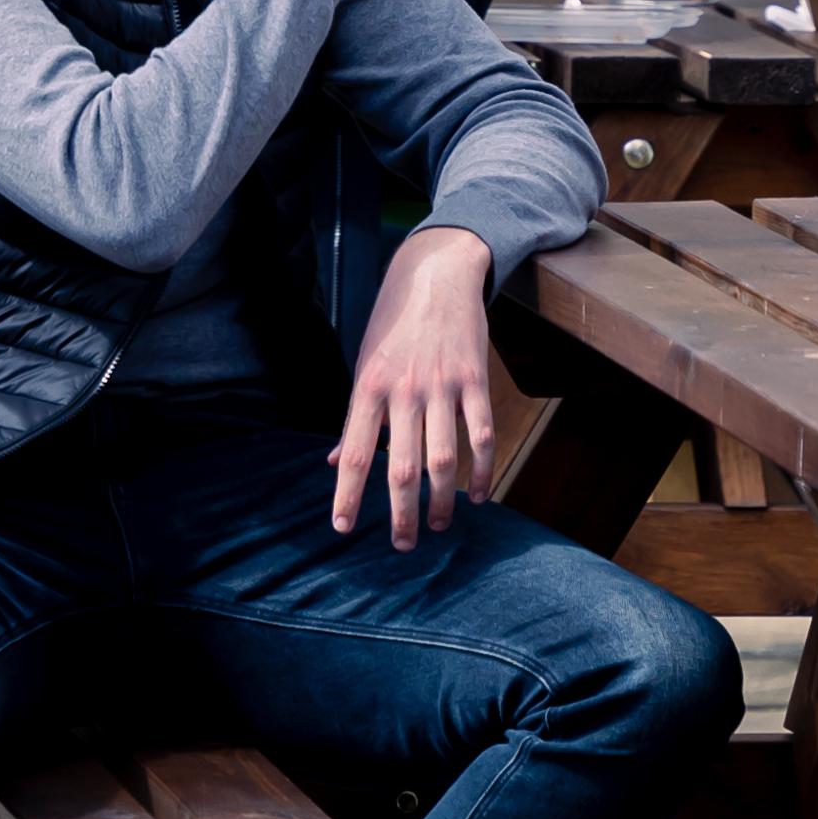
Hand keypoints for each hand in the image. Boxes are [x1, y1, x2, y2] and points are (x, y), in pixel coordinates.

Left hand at [331, 225, 496, 546]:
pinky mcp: (474, 379)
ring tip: (439, 525)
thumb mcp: (364, 363)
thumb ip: (355, 417)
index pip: (354, 452)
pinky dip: (481, 470)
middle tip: (403, 545)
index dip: (347, 494)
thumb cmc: (393, 323)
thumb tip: (336, 462)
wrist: (437, 274)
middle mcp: (403, 390)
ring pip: (442, 459)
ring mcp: (441, 385)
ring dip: (442, 500)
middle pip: (400, 468)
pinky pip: (481, 435)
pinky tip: (477, 494)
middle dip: (401, 514)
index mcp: (368, 387)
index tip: (343, 528)